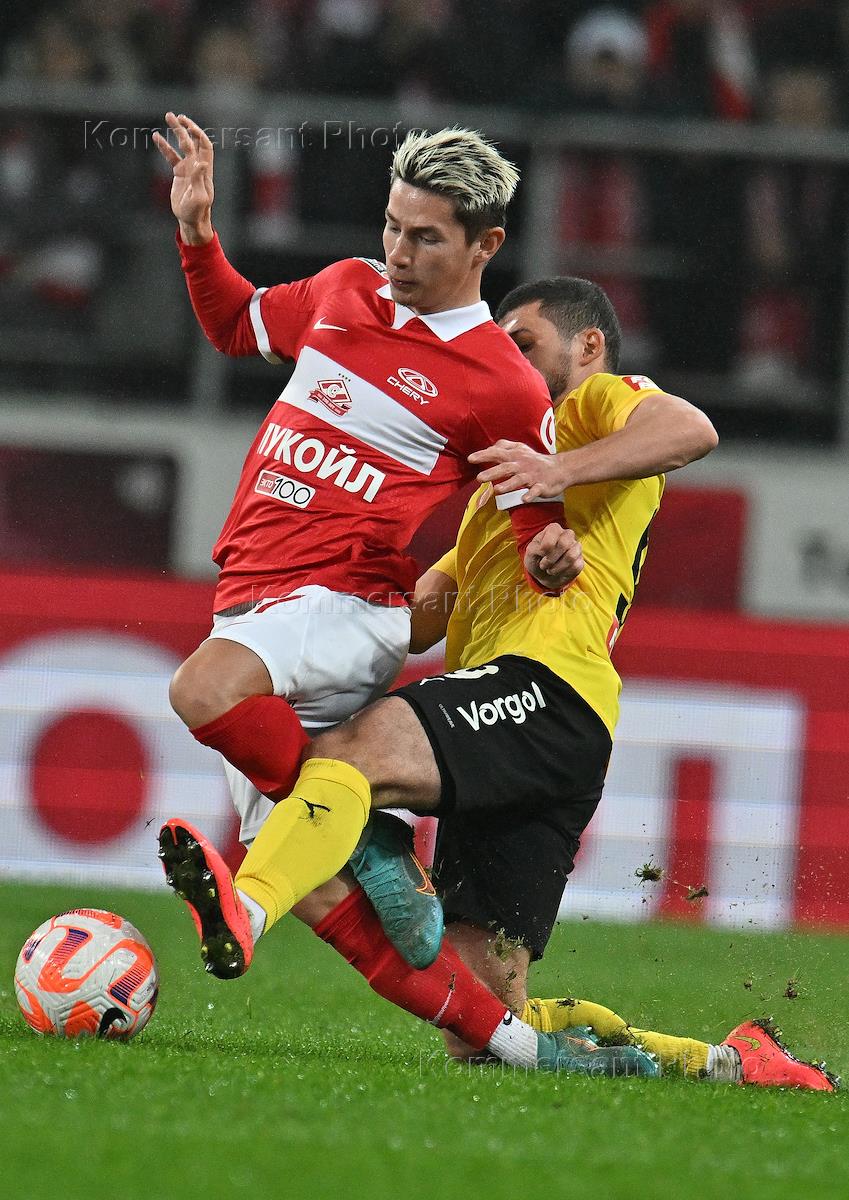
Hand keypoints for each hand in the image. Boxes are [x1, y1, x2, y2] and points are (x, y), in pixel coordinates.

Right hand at [153, 112, 214, 244]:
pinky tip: (156, 137)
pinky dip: (165, 147)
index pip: (204, 146)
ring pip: (182, 146)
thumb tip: (202, 162)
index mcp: (204, 170)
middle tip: (174, 116)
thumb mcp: (198, 197)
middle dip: (185, 127)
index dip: (197, 134)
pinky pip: (172, 156)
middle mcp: (197, 166)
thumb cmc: (197, 212)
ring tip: (168, 117)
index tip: (187, 125)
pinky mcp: (180, 173)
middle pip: (192, 142)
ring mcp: (188, 168)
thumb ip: (199, 179)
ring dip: (176, 132)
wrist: (191, 221)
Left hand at [469, 440, 566, 500]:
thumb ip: (504, 446)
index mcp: (515, 456)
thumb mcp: (520, 449)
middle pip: (506, 467)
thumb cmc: (534, 460)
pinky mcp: (541, 486)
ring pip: (519, 480)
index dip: (484, 455)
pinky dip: (530, 494)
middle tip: (479, 478)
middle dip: (492, 472)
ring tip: (497, 490)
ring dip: (508, 484)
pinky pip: (536, 490)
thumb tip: (490, 446)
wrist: (560, 468)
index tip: (470, 458)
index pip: (497, 453)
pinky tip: (524, 499)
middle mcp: (522, 465)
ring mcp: (532, 476)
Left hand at [524, 523, 582, 591]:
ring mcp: (576, 547)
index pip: (554, 531)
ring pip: (571, 556)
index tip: (540, 554)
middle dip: (551, 558)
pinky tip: (559, 573)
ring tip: (550, 570)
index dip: (546, 546)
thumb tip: (546, 551)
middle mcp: (567, 534)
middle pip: (564, 543)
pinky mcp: (581, 560)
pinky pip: (576, 567)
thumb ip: (535, 548)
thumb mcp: (530, 553)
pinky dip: (563, 573)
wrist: (544, 574)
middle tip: (543, 565)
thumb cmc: (536, 559)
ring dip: (557, 568)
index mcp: (554, 529)